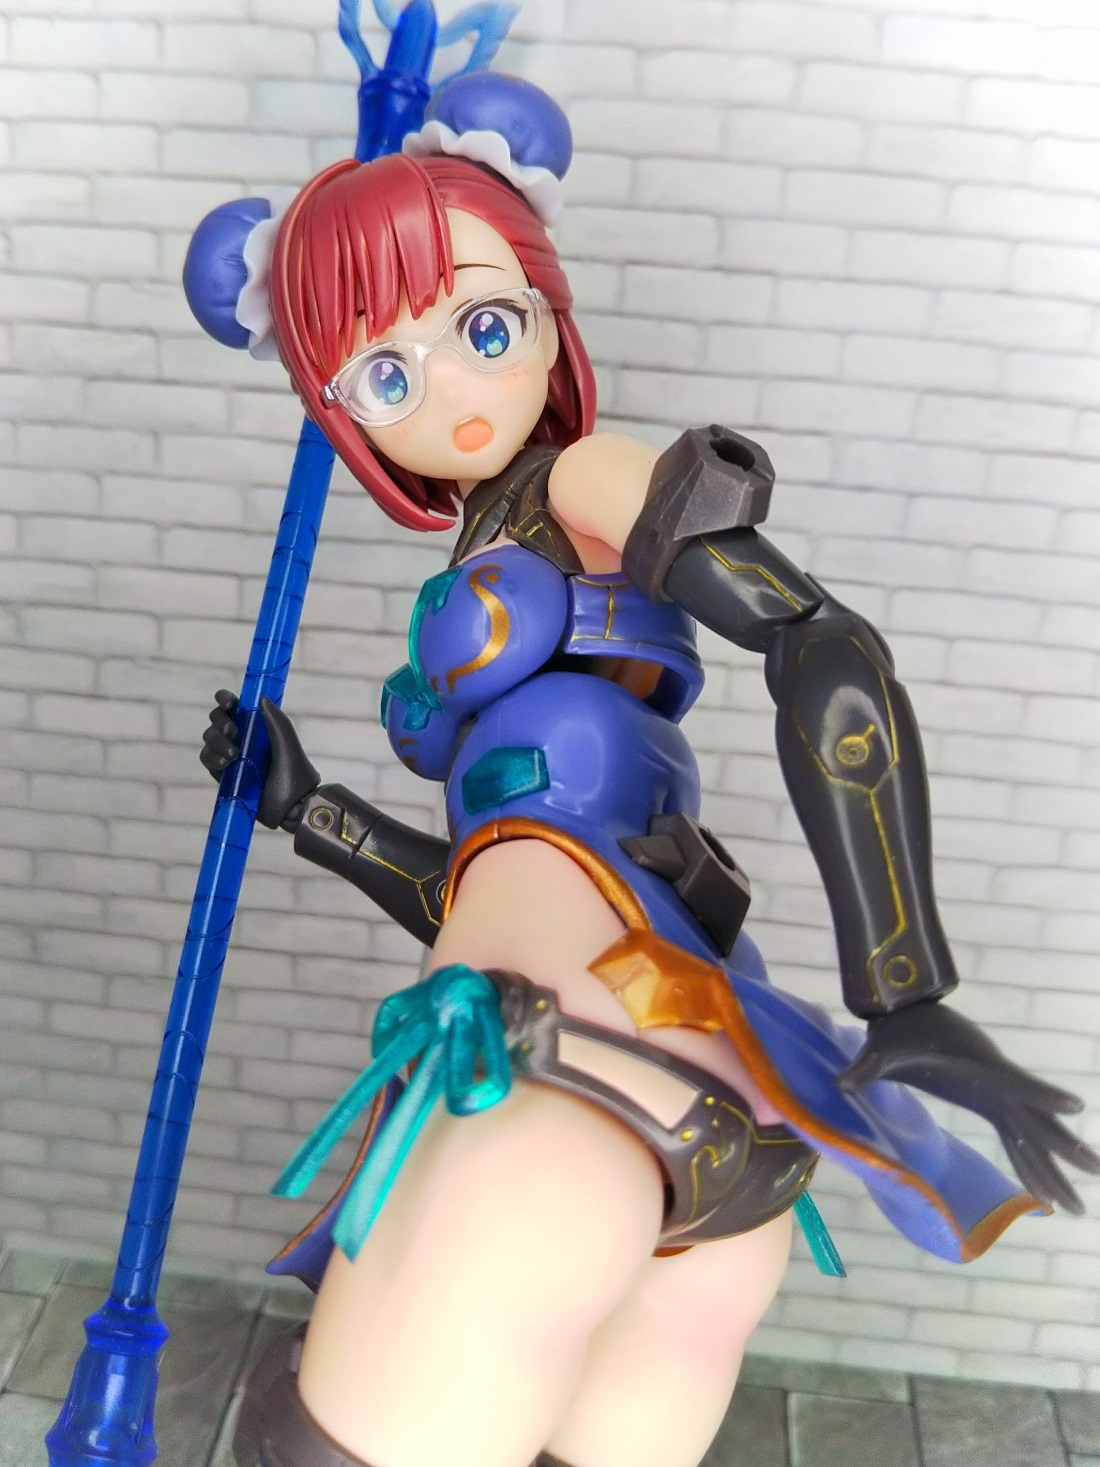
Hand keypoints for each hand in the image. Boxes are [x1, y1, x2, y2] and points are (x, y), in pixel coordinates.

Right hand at [198, 691, 319, 829]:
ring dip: (217, 741)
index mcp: (257, 726)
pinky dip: (212, 757)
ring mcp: (231, 756)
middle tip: (234, 731)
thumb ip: (276, 720)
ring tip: (234, 754)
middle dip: (220, 721)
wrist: (292, 805)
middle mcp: (242, 738)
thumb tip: (260, 698)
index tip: (229, 703)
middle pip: (217, 720)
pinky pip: (208, 759)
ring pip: (209, 739)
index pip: (234, 706)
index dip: (225, 699)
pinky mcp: (224, 775)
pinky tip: (225, 763)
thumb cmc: (294, 772)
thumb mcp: (287, 742)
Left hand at [838, 999, 1099, 1213]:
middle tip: (1092, 1183)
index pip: (1016, 1084)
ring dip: (1055, 1165)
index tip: (1074, 1107)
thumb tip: (840, 1083)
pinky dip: (1031, 1158)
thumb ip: (867, 1066)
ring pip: (1034, 1133)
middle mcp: (995, 1084)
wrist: (907, 1009)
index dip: (1043, 1096)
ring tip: (1077, 1205)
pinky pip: (1017, 1133)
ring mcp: (996, 1092)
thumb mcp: (883, 1046)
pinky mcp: (988, 1096)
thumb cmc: (898, 1026)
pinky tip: (1042, 1188)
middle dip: (1064, 1154)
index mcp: (978, 1068)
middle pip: (1037, 1124)